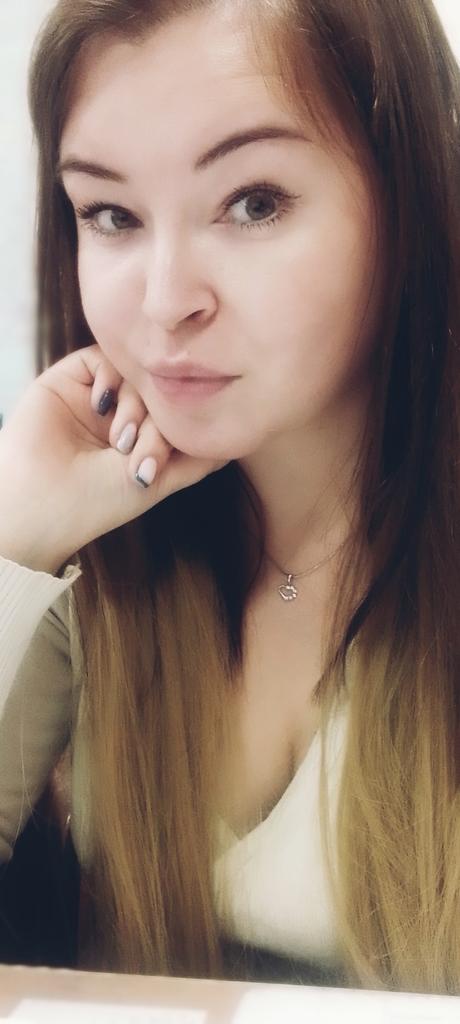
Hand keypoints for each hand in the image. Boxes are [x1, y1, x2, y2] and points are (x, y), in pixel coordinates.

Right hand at [0, 344, 227, 572]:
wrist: (39, 502)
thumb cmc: (96, 502)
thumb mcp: (159, 483)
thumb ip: (197, 460)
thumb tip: (236, 441)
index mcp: (144, 442)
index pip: (179, 416)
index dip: (178, 432)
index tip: (155, 467)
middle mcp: (124, 417)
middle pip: (163, 394)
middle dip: (157, 424)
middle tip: (137, 455)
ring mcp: (99, 397)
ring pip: (138, 376)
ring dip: (137, 405)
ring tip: (118, 440)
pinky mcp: (71, 378)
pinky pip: (105, 358)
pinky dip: (112, 379)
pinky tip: (101, 406)